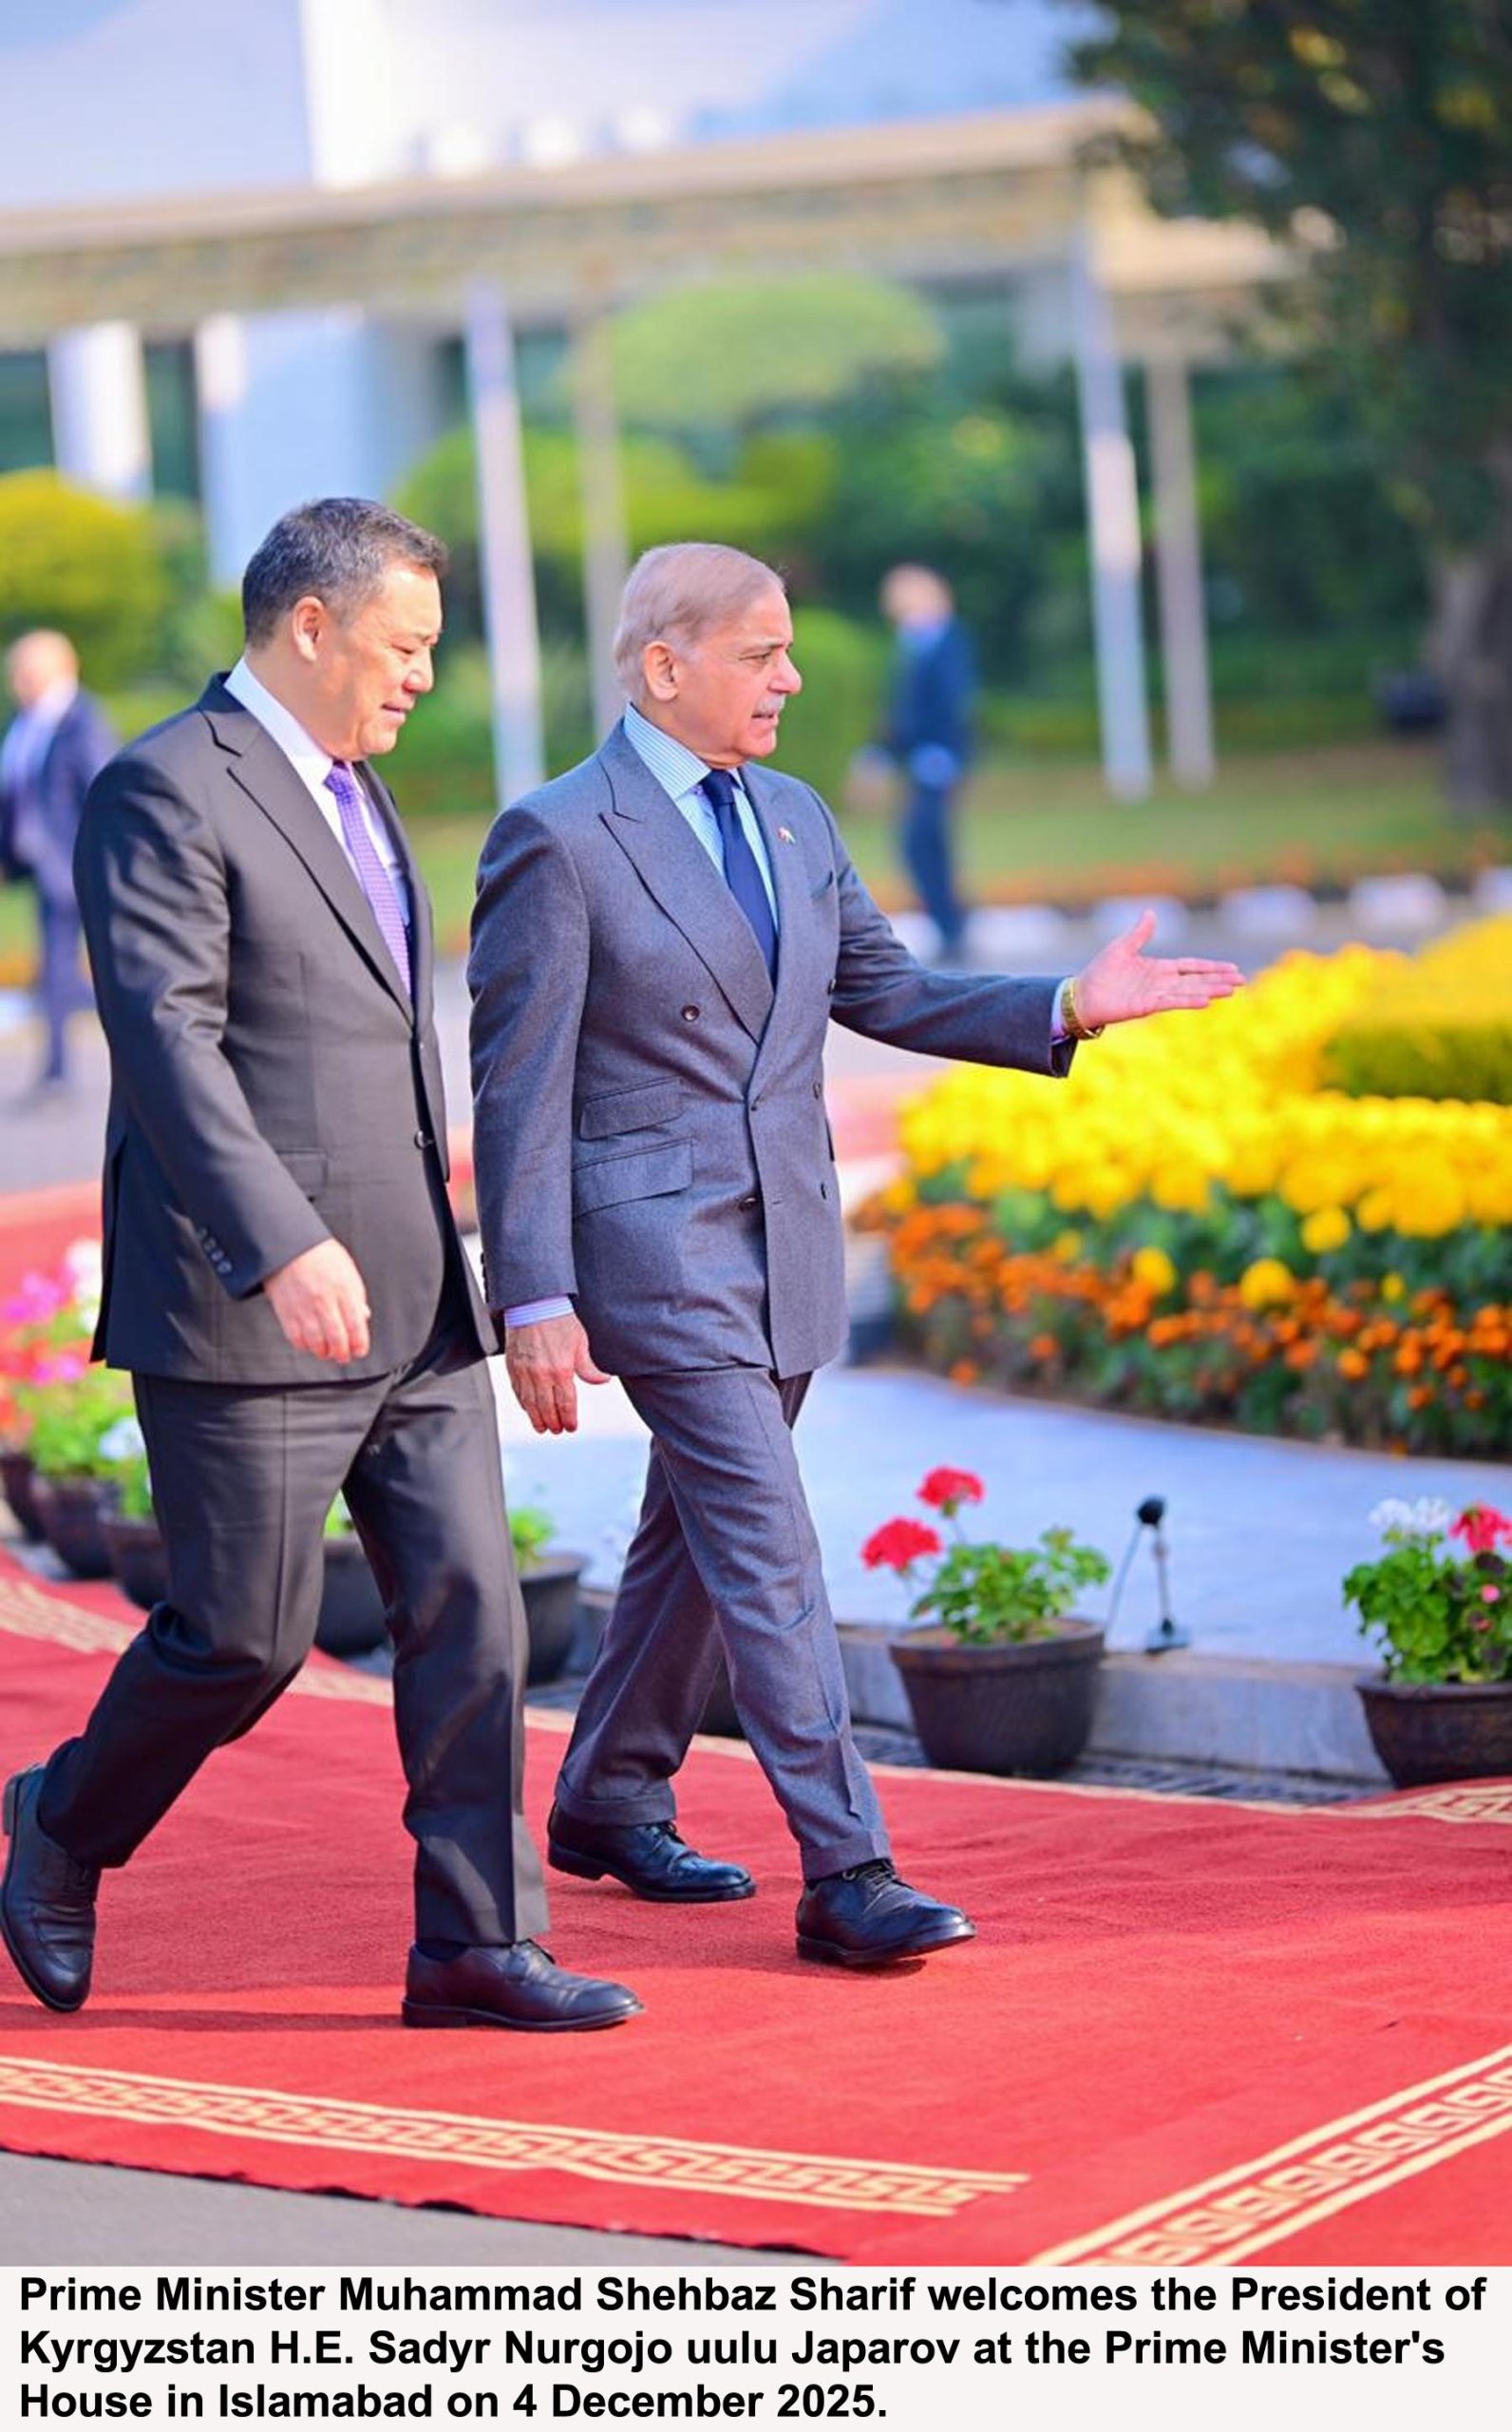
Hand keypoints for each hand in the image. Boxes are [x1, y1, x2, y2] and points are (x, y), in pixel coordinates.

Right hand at [264, 1240, 370, 1363]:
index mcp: (344, 1290)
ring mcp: (304, 1308)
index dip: (359, 1344)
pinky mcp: (286, 1312)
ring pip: (316, 1343)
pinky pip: (296, 1338)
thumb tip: (363, 1317)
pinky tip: (309, 1343)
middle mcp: (325, 1301)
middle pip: (337, 1339)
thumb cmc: (320, 1255)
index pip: (356, 1325)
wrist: (289, 1244)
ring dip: (324, 1352)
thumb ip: (356, 1296)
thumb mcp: (348, 1271)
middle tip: (343, 1356)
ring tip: (327, 1352)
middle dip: (342, 1353)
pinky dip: (304, 1346)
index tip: (360, 1351)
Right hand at [505, 1312, 611, 1435]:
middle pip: (547, 1409)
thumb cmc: (559, 1320)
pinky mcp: (512, 1367)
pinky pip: (517, 1392)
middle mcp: (541, 1375)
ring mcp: (524, 1372)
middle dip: (553, 1423)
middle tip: (557, 1431)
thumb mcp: (580, 1343)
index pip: (566, 1403)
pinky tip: (528, 1409)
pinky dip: (523, 1404)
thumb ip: (589, 1367)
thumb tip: (603, 1380)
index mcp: (561, 1370)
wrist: (533, 1304)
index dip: (569, 1419)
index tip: (571, 1427)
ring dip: (536, 1419)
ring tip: (542, 1428)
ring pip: (530, 1404)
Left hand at [1073, 910, 1243, 1031]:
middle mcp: (1161, 983)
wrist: (1082, 995)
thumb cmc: (1100, 973)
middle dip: (1219, 979)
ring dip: (1210, 990)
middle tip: (1242, 981)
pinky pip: (1172, 1002)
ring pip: (1189, 991)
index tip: (1232, 968)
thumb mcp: (1122, 947)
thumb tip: (1152, 912)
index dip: (1211, 967)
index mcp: (1158, 969)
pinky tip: (1206, 1000)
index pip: (1191, 967)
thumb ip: (1140, 933)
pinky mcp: (1147, 1006)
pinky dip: (1189, 1000)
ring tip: (1231, 990)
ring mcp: (1156, 995)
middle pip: (1196, 980)